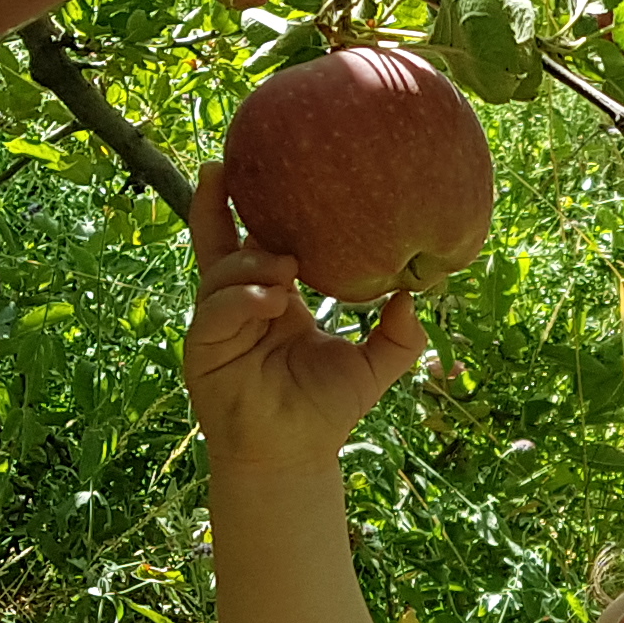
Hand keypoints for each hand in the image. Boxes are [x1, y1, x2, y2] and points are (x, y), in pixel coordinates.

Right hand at [183, 159, 425, 471]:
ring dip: (253, 263)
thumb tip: (420, 293)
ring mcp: (217, 326)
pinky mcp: (204, 350)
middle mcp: (238, 304)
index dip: (249, 206)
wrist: (295, 457)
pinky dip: (243, 299)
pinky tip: (272, 299)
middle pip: (219, 242)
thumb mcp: (374, 365)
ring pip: (222, 274)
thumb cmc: (327, 409)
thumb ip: (401, 333)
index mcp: (272, 298)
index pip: (254, 241)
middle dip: (219, 204)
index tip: (262, 165)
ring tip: (287, 266)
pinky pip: (218, 312)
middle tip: (228, 169)